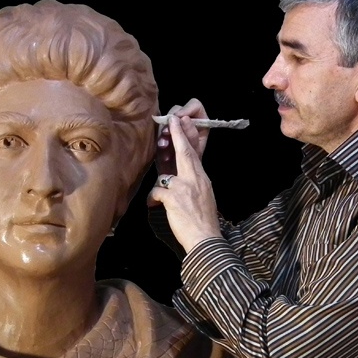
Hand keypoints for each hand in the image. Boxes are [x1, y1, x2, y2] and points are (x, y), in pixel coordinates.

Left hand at [148, 117, 221, 251]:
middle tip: (171, 119)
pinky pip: (156, 192)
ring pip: (164, 177)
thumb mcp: (204, 195)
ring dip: (160, 188)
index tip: (180, 122)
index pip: (194, 154)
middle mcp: (194, 179)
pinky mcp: (173, 198)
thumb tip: (182, 175)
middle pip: (184, 153)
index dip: (185, 137)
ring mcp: (184, 187)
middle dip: (176, 135)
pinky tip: (155, 206)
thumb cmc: (203, 220)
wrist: (205, 238)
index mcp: (202, 178)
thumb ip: (194, 182)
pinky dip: (153, 199)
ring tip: (161, 201)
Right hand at [156, 98, 210, 175]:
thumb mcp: (194, 152)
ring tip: (164, 146)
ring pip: (166, 121)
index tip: (177, 119)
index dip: (186, 110)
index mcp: (201, 126)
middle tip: (167, 134)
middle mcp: (188, 125)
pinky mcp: (164, 139)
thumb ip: (190, 135)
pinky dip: (160, 141)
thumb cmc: (192, 172)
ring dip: (164, 133)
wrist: (181, 188)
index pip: (195, 106)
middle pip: (177, 110)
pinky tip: (162, 152)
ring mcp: (175, 131)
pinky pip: (158, 133)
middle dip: (170, 122)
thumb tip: (183, 119)